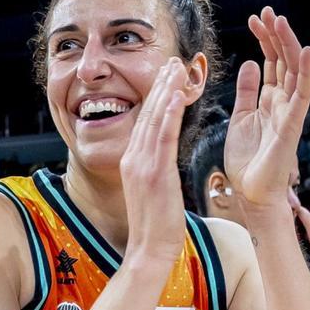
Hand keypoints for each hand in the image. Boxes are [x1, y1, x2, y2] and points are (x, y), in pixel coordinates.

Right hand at [120, 57, 188, 262]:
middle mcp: (133, 157)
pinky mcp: (153, 173)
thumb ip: (154, 167)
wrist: (149, 249)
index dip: (156, 95)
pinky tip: (175, 96)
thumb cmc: (156, 225)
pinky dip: (167, 114)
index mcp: (133, 160)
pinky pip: (162, 138)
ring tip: (176, 68)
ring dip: (166, 91)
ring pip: (154, 119)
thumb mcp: (152, 189)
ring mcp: (141, 164)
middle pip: (147, 113)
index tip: (166, 75)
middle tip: (172, 60)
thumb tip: (163, 154)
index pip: (145, 120)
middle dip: (160, 84)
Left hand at [225, 7, 309, 207]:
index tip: (254, 19)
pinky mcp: (291, 124)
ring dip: (288, 45)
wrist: (250, 191)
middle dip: (276, 35)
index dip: (264, 40)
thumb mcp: (241, 116)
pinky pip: (302, 95)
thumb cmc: (247, 159)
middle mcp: (283, 102)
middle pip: (283, 61)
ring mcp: (289, 112)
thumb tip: (250, 62)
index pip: (271, 62)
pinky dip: (304, 73)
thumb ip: (247, 91)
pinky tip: (305, 52)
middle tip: (267, 11)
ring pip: (293, 71)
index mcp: (269, 100)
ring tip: (280, 21)